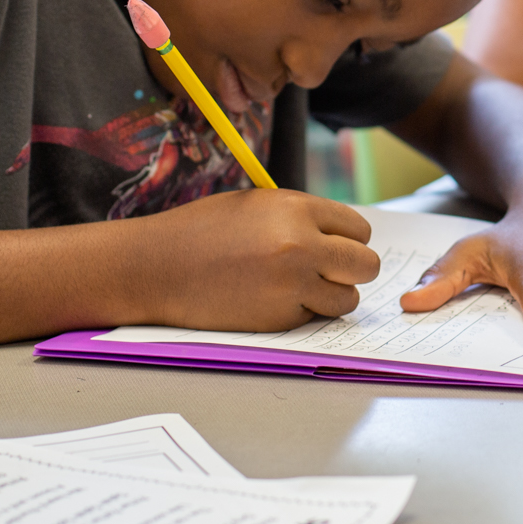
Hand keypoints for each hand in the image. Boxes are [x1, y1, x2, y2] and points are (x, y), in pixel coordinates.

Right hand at [136, 189, 379, 330]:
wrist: (156, 268)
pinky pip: (314, 318)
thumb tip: (341, 236)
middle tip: (333, 272)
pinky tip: (271, 299)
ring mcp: (292, 286)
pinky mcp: (278, 319)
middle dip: (353, 270)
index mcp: (297, 209)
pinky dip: (302, 312)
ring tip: (301, 287)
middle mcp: (302, 246)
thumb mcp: (257, 204)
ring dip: (332, 296)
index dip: (349, 239)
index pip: (359, 229)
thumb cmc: (202, 230)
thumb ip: (301, 216)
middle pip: (366, 265)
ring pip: (347, 299)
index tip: (337, 246)